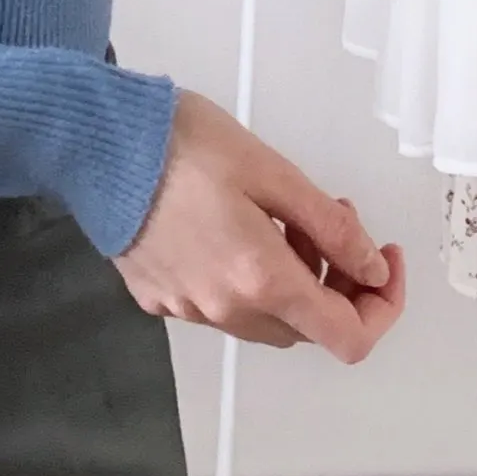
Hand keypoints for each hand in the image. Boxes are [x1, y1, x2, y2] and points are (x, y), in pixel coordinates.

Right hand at [112, 90, 406, 363]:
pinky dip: (241, 276)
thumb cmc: (175, 142)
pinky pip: (218, 302)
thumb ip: (330, 225)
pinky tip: (226, 222)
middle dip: (332, 279)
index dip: (382, 304)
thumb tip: (372, 266)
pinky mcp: (155, 295)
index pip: (349, 335)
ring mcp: (187, 307)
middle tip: (325, 216)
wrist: (92, 140)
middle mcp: (225, 307)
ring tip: (273, 212)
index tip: (384, 261)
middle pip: (306, 325)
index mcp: (261, 278)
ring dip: (288, 277)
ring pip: (263, 316)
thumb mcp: (269, 168)